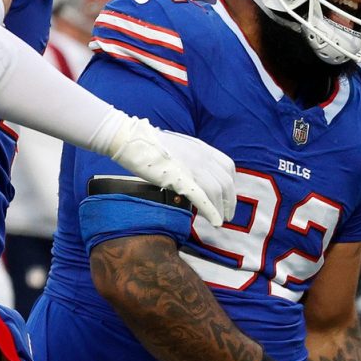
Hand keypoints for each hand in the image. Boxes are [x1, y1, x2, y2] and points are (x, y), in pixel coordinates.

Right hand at [98, 114, 235, 228]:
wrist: (129, 138)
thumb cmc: (149, 144)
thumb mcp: (179, 147)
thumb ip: (191, 159)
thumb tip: (196, 175)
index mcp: (202, 148)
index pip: (227, 169)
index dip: (231, 186)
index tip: (228, 197)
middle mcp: (202, 156)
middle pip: (225, 183)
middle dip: (229, 202)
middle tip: (228, 215)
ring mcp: (191, 166)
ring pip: (216, 191)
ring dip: (221, 209)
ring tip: (220, 221)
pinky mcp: (178, 177)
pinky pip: (200, 196)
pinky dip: (211, 210)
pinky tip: (216, 222)